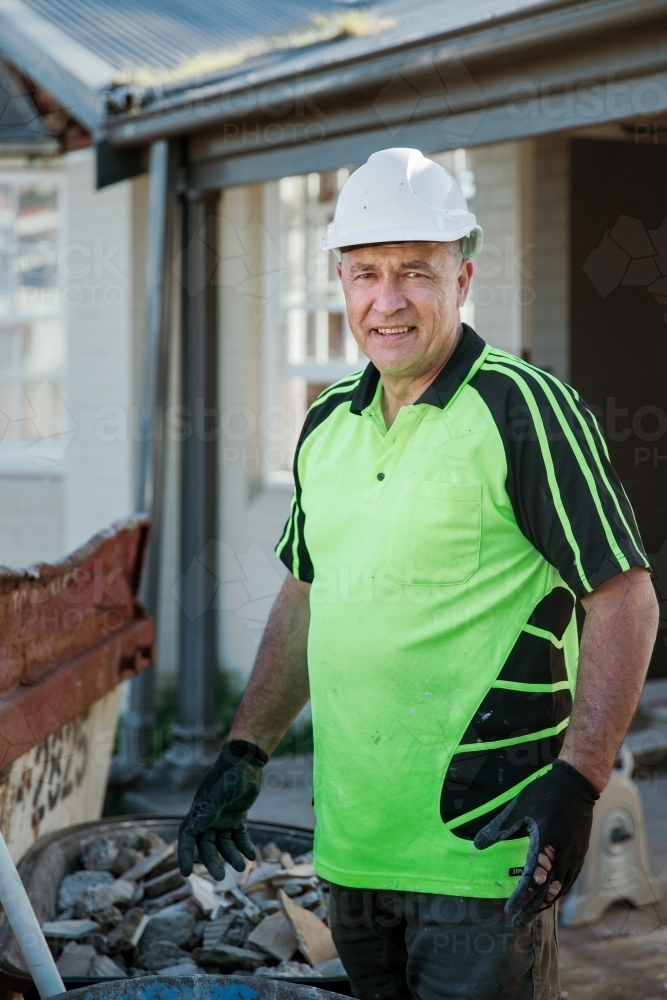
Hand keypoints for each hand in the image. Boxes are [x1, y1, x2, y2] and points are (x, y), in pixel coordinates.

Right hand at [178, 740, 267, 879]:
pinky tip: (252, 855)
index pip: (188, 837)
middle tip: (221, 877)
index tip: (186, 873)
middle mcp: (209, 818)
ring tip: (242, 866)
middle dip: (213, 861)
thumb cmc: (231, 773)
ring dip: (232, 856)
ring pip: (224, 844)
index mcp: (200, 811)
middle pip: (207, 845)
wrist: (248, 761)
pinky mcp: (237, 817)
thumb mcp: (222, 790)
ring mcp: (223, 819)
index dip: (185, 855)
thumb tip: (197, 828)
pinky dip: (244, 847)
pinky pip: (239, 837)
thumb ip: (211, 808)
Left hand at [473, 759, 598, 926]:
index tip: (508, 910)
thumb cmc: (544, 794)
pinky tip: (548, 896)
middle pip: (547, 892)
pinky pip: (568, 881)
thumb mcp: (517, 809)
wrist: (576, 785)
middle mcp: (563, 856)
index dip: (519, 898)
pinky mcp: (580, 855)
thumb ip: (498, 829)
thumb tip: (477, 845)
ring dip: (544, 904)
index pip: (532, 881)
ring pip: (560, 890)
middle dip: (530, 909)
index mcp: (546, 845)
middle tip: (516, 922)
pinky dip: (557, 893)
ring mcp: (574, 857)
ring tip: (530, 913)